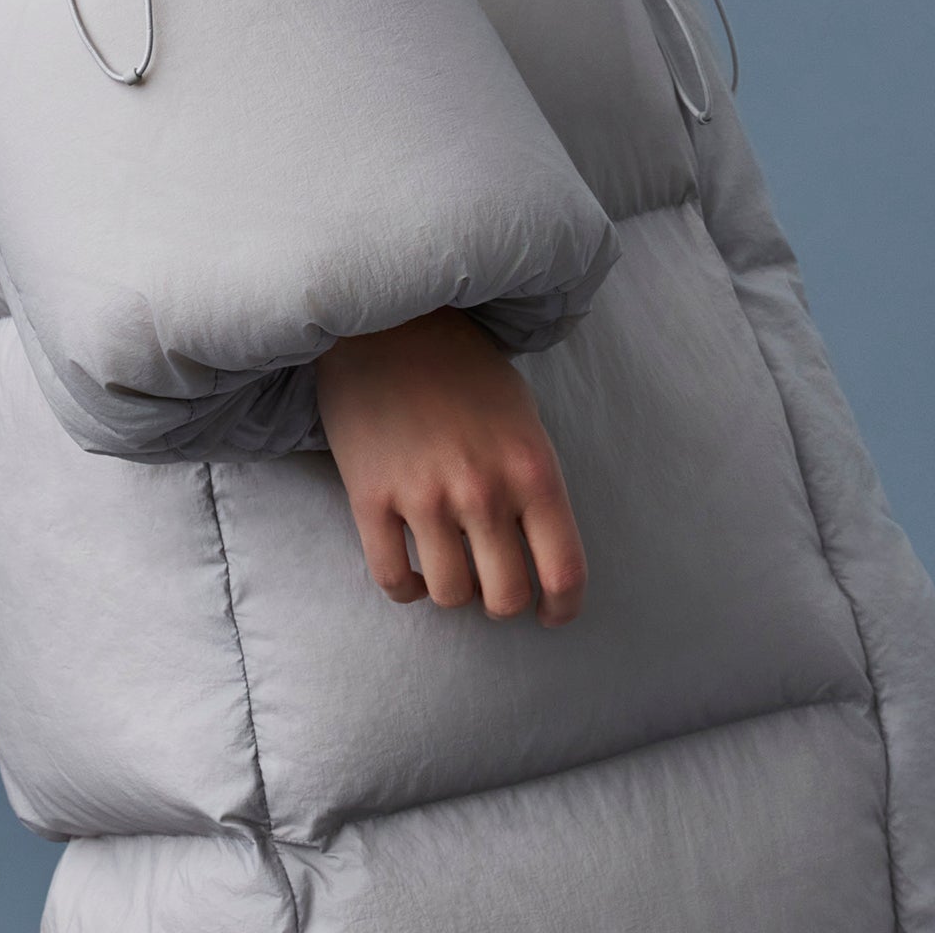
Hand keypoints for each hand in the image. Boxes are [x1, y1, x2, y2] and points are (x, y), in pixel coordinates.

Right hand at [314, 306, 586, 627]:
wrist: (384, 321)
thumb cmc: (461, 367)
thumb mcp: (521, 414)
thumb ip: (533, 482)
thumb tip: (538, 551)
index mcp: (531, 467)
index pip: (563, 570)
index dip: (562, 606)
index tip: (551, 612)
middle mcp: (482, 489)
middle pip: (505, 597)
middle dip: (502, 601)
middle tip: (492, 584)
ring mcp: (423, 496)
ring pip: (450, 596)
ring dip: (454, 592)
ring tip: (451, 568)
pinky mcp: (370, 498)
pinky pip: (393, 580)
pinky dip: (408, 589)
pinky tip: (414, 572)